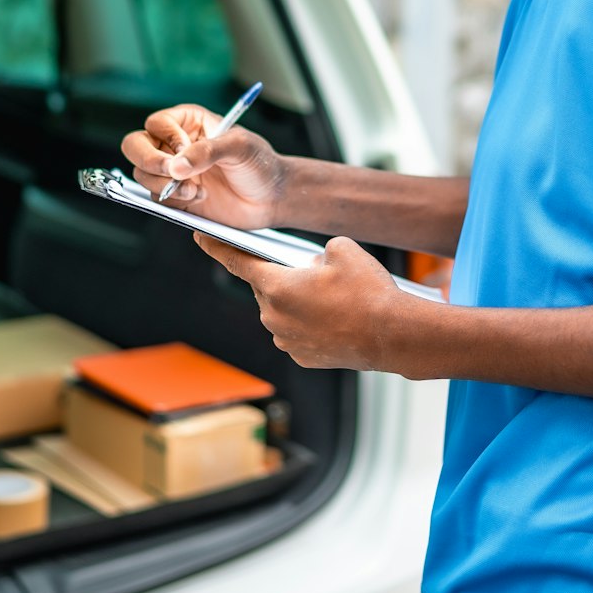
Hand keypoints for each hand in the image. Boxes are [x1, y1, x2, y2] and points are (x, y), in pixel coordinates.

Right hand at [121, 104, 286, 229]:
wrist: (271, 197)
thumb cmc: (260, 163)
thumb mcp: (240, 147)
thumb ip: (207, 151)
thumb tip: (176, 165)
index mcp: (189, 122)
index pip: (157, 124)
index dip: (166, 138)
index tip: (184, 151)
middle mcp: (175, 145)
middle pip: (135, 146)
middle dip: (148, 161)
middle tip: (171, 173)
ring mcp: (173, 171)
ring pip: (142, 174)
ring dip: (164, 185)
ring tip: (195, 190)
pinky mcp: (176, 195)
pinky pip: (156, 197)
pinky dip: (174, 200)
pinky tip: (199, 197)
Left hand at [193, 233, 418, 372]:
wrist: (392, 335)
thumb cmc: (368, 292)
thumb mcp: (343, 249)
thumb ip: (316, 251)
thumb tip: (312, 265)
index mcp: (276, 286)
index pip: (237, 261)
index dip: (216, 247)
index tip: (200, 236)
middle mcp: (273, 316)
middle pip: (266, 287)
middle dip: (284, 277)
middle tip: (316, 273)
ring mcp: (287, 340)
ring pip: (282, 310)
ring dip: (298, 302)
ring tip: (334, 298)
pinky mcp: (302, 356)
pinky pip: (297, 331)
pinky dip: (310, 323)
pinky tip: (335, 318)